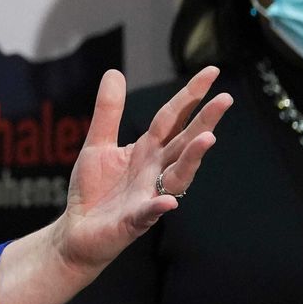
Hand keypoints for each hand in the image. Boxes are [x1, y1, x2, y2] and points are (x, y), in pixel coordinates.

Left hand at [51, 66, 232, 272]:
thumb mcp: (97, 144)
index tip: (212, 71)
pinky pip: (149, 213)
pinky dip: (159, 206)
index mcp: (147, 150)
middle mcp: (155, 170)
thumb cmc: (92, 190)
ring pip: (178, 175)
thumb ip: (108, 112)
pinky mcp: (134, 221)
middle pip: (184, 142)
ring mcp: (149, 195)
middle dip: (205, 121)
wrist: (76, 232)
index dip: (190, 95)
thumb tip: (115, 72)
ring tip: (208, 139)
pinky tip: (168, 201)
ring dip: (193, 158)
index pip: (173, 118)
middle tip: (226, 99)